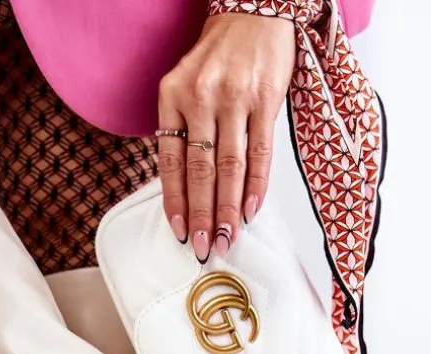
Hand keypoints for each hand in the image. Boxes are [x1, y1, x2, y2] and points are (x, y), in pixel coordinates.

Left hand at [157, 13, 295, 261]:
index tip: (180, 231)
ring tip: (228, 237)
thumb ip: (182, 129)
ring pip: (230, 165)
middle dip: (203, 214)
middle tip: (205, 246)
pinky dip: (256, 184)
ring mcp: (235, 98)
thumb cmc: (218, 56)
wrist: (254, 10)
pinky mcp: (266, 98)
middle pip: (201, 169)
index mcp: (173, 96)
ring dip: (229, 208)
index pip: (171, 160)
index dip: (176, 200)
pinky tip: (251, 209)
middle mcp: (202, 97)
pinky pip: (261, 150)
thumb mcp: (185, 85)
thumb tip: (185, 188)